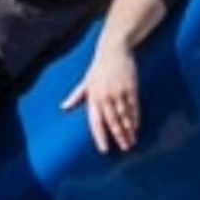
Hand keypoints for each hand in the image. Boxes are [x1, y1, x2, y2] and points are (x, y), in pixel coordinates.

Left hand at [62, 38, 142, 153]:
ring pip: (124, 116)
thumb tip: (63, 107)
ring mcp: (119, 92)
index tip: (104, 150)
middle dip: (119, 137)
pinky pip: (134, 107)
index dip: (100, 137)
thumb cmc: (98, 67)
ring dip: (128, 130)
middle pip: (112, 122)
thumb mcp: (85, 81)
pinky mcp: (131, 87)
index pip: (96, 122)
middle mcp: (105, 97)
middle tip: (124, 149)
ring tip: (132, 141)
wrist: (114, 50)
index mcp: (93, 98)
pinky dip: (136, 118)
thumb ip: (76, 96)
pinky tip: (137, 127)